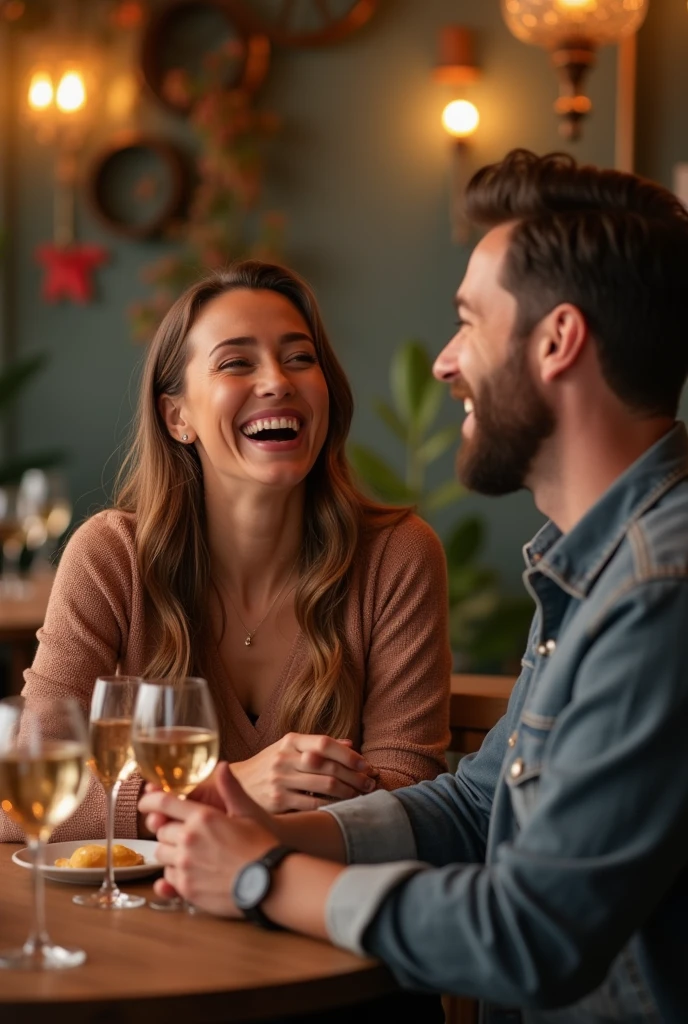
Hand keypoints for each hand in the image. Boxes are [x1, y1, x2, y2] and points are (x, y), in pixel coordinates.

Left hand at [140, 765, 278, 915]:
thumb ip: (229, 788)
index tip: (145, 803)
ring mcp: (186, 865)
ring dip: (170, 852)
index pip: (164, 803)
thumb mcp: (246, 812)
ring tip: (190, 854)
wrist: (270, 881)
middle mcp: (189, 839)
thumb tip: (222, 765)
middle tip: (184, 834)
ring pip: (161, 854)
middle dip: (169, 830)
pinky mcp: (186, 888)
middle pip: (161, 830)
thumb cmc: (260, 845)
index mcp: (202, 817)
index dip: (150, 800)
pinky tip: (192, 872)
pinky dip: (175, 874)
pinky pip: (168, 878)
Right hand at [230, 733, 377, 812]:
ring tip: (361, 796)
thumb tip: (350, 744)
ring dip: (349, 792)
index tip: (366, 765)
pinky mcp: (278, 801)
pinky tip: (342, 808)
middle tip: (370, 784)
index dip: (349, 754)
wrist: (235, 784)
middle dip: (355, 776)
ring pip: (325, 785)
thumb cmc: (269, 765)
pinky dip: (332, 806)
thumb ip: (317, 746)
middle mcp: (284, 757)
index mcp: (290, 740)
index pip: (325, 743)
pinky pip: (313, 804)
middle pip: (329, 765)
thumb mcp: (289, 749)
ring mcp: (280, 779)